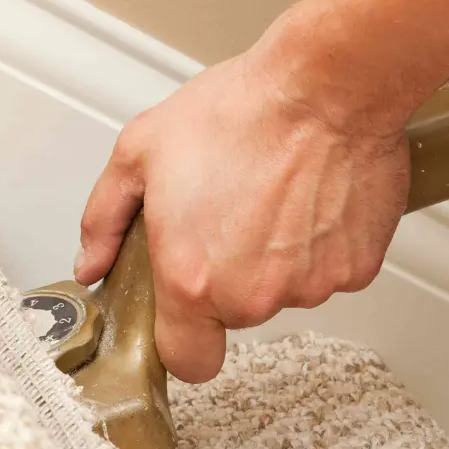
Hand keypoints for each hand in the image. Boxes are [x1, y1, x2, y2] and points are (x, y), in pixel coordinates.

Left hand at [74, 46, 409, 383]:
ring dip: (277, 257)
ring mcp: (309, 286)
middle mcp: (253, 294)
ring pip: (285, 291)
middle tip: (230, 214)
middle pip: (237, 315)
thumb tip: (93, 261)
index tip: (185, 316)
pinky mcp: (355, 269)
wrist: (329, 87)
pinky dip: (321, 243)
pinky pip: (329, 270)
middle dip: (230, 276)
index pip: (188, 361)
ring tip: (275, 195)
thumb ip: (105, 219)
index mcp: (193, 278)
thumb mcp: (141, 150)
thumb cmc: (244, 110)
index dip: (185, 340)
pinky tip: (311, 197)